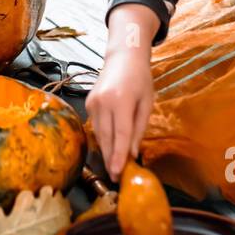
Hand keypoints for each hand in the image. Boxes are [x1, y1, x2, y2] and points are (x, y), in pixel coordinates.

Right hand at [86, 50, 155, 182]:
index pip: (120, 135)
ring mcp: (92, 102)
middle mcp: (103, 102)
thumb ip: (139, 129)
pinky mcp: (88, 103)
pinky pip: (95, 126)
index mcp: (121, 100)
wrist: (123, 57)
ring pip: (98, 135)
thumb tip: (133, 154)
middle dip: (111, 159)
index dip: (119, 156)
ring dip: (106, 151)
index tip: (118, 174)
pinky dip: (102, 138)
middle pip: (106, 138)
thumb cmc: (140, 79)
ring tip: (114, 166)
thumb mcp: (146, 103)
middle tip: (116, 177)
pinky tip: (110, 145)